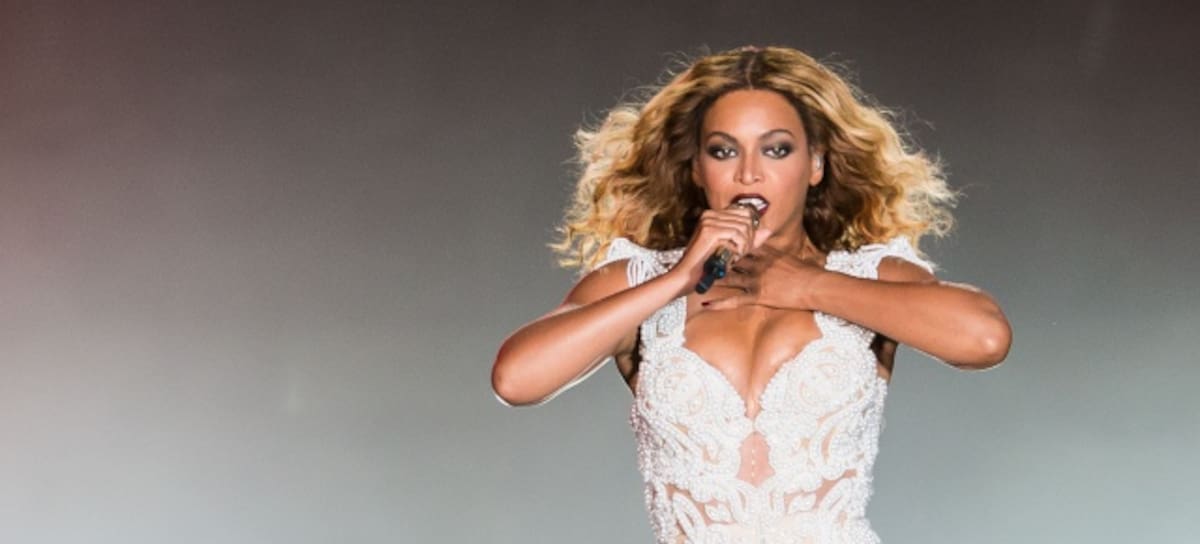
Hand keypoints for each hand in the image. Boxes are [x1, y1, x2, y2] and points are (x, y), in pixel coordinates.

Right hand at [665, 206, 772, 296]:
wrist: (688, 276)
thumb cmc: (708, 265)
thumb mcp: (732, 248)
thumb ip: (750, 239)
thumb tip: (768, 231)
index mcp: (713, 215)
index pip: (744, 211)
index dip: (751, 228)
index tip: (746, 244)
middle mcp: (709, 214)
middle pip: (745, 218)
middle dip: (749, 237)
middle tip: (742, 252)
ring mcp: (708, 221)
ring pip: (743, 226)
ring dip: (745, 244)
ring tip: (737, 256)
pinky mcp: (709, 230)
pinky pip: (736, 234)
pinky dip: (739, 246)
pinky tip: (734, 256)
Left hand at [701, 244, 827, 310]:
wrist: (815, 286)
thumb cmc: (806, 273)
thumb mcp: (787, 257)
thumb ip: (773, 251)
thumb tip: (766, 244)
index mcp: (765, 253)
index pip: (741, 245)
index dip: (725, 243)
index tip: (712, 241)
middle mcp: (757, 264)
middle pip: (730, 259)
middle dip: (713, 259)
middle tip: (697, 259)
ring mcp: (756, 280)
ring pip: (729, 277)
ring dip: (712, 278)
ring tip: (696, 279)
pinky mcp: (758, 295)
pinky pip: (734, 300)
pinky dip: (719, 303)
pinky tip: (706, 304)